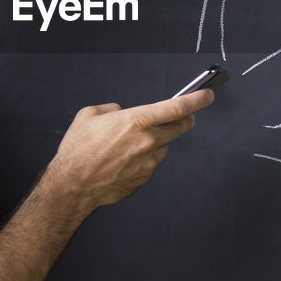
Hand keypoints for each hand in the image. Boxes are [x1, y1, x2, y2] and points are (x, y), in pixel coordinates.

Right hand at [45, 89, 214, 213]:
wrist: (72, 185)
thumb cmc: (78, 150)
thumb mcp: (89, 115)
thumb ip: (111, 109)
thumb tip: (121, 113)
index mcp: (136, 120)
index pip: (177, 107)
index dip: (197, 100)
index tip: (207, 95)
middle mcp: (147, 141)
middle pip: (180, 126)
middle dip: (184, 118)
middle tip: (181, 115)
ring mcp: (148, 161)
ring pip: (165, 145)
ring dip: (158, 141)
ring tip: (132, 144)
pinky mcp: (144, 177)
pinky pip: (152, 162)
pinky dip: (145, 158)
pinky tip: (125, 160)